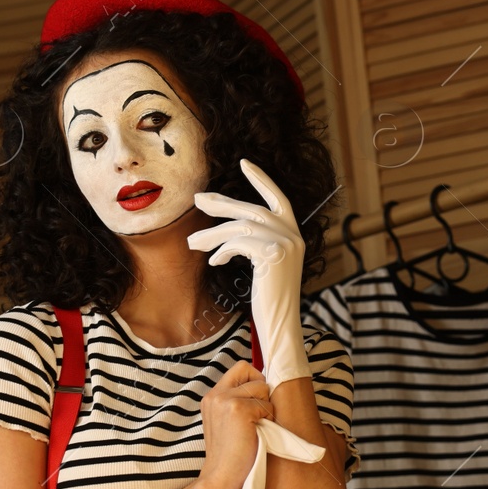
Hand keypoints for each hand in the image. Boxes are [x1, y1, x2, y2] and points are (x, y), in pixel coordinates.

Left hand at [187, 159, 309, 388]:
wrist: (280, 325)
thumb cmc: (270, 300)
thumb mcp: (266, 266)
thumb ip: (256, 243)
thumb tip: (226, 226)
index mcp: (295, 235)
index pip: (279, 199)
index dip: (262, 180)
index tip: (244, 163)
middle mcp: (294, 235)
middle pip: (252, 210)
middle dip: (223, 204)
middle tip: (198, 200)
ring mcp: (286, 243)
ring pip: (240, 227)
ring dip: (212, 235)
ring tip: (192, 244)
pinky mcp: (273, 254)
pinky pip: (238, 242)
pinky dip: (222, 250)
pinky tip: (215, 262)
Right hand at [197, 362, 273, 488]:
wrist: (220, 478)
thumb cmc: (230, 455)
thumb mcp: (226, 422)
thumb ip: (237, 402)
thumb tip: (264, 386)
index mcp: (212, 397)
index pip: (240, 368)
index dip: (254, 381)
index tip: (256, 402)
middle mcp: (215, 394)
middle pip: (251, 371)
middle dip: (261, 390)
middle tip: (257, 415)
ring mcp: (225, 400)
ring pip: (262, 388)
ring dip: (265, 407)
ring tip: (255, 428)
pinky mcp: (238, 409)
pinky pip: (267, 405)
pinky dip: (268, 419)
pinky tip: (255, 434)